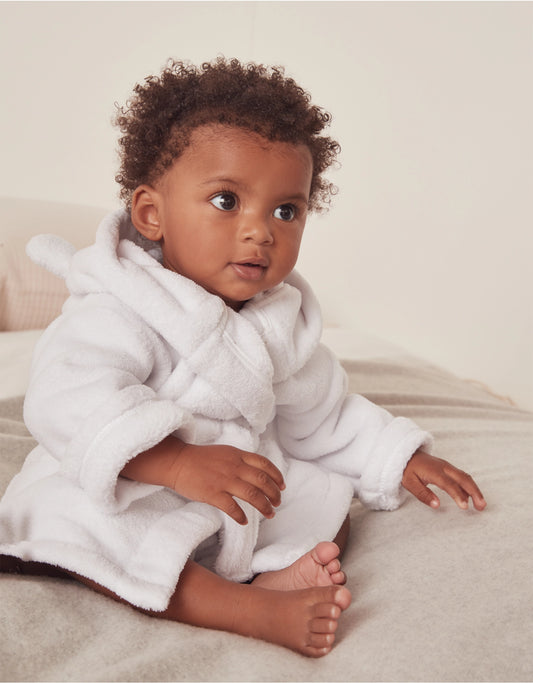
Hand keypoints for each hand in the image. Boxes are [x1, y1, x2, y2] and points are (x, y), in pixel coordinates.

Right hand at [169, 442, 285, 524]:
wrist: (177, 462)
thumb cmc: (199, 458)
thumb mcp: (224, 452)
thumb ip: (240, 460)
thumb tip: (256, 471)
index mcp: (238, 455)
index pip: (265, 464)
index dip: (277, 476)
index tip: (282, 486)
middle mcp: (234, 467)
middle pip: (263, 481)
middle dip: (274, 494)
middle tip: (278, 503)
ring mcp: (224, 480)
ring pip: (253, 495)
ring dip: (264, 506)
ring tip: (269, 514)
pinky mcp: (213, 493)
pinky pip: (232, 507)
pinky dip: (241, 516)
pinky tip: (244, 521)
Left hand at [402, 450, 485, 510]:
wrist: (407, 454)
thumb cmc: (407, 469)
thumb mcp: (409, 483)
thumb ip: (423, 494)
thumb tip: (437, 505)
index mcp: (434, 471)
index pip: (449, 484)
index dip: (458, 495)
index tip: (465, 507)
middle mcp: (444, 467)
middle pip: (464, 479)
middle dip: (475, 492)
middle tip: (482, 506)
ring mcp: (447, 467)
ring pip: (465, 477)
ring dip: (474, 490)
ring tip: (481, 504)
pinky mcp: (449, 468)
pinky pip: (461, 476)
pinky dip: (469, 486)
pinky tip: (470, 497)